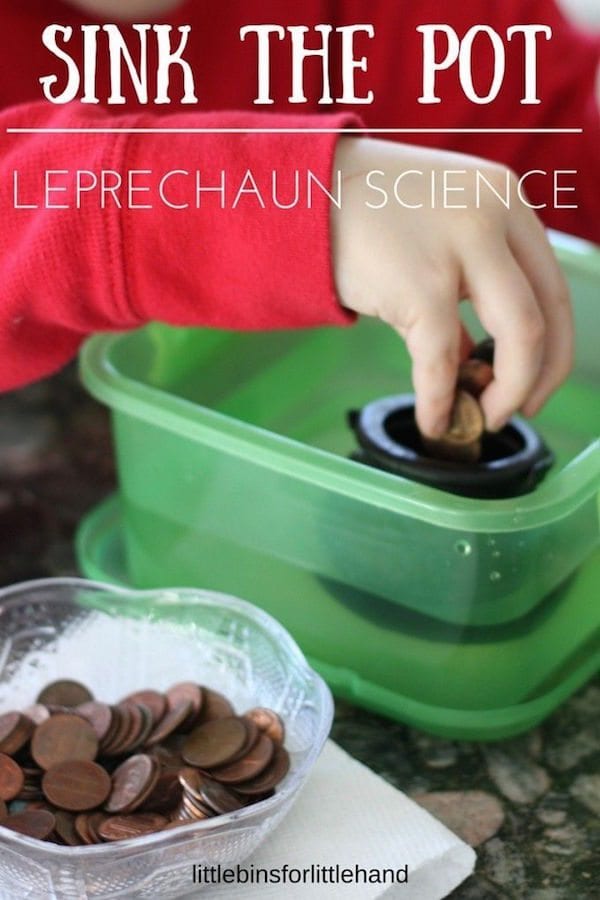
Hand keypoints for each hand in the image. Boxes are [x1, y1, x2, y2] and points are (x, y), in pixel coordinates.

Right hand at [331, 138, 572, 437]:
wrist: (301, 193)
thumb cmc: (364, 211)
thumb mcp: (436, 227)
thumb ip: (467, 277)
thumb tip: (473, 352)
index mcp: (504, 199)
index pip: (553, 285)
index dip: (555, 347)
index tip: (539, 381)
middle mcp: (494, 216)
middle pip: (545, 315)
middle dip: (539, 378)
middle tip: (519, 410)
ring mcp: (459, 249)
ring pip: (518, 338)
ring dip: (507, 393)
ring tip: (483, 417)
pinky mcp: (419, 285)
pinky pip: (442, 361)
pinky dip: (440, 401)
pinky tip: (433, 421)